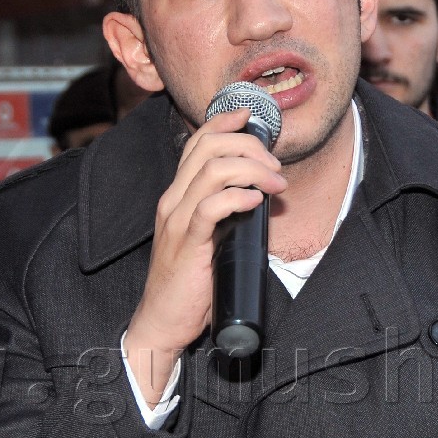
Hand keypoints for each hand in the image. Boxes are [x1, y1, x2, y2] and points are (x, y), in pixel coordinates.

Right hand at [124, 109, 286, 399]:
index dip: (224, 122)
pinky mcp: (186, 245)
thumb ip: (226, 212)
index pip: (196, 143)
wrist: (162, 321)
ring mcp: (177, 221)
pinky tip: (256, 201)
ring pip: (211, 171)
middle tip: (276, 167)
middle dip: (249, 147)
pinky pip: (210, 209)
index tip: (251, 115)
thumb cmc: (190, 282)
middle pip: (207, 148)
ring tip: (275, 185)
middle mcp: (173, 200)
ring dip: (252, 170)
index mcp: (177, 195)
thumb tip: (261, 194)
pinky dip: (237, 197)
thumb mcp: (209, 237)